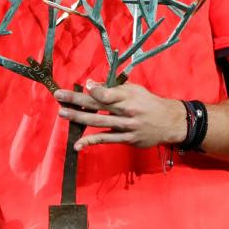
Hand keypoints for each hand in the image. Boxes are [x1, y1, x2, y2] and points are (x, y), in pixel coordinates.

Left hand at [54, 80, 187, 149]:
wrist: (170, 122)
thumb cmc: (148, 103)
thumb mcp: (135, 90)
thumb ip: (114, 88)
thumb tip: (91, 85)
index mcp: (128, 96)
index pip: (108, 92)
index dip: (94, 89)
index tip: (83, 85)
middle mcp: (127, 111)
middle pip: (98, 105)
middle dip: (77, 100)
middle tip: (59, 96)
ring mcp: (126, 126)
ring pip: (99, 122)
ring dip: (79, 118)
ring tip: (63, 113)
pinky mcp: (126, 139)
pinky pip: (105, 140)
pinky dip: (90, 141)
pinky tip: (77, 144)